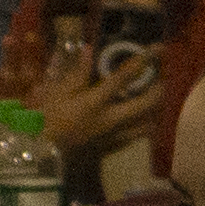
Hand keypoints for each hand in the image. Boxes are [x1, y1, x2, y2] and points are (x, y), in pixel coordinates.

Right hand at [31, 50, 165, 163]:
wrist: (42, 157)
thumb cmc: (46, 122)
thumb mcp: (56, 94)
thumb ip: (77, 74)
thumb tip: (90, 50)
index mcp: (95, 102)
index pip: (125, 77)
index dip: (144, 60)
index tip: (159, 47)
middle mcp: (112, 119)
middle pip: (148, 103)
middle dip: (160, 87)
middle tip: (162, 75)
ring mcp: (116, 136)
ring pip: (149, 122)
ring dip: (157, 107)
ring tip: (155, 94)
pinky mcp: (114, 148)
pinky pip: (139, 135)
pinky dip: (146, 123)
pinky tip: (142, 116)